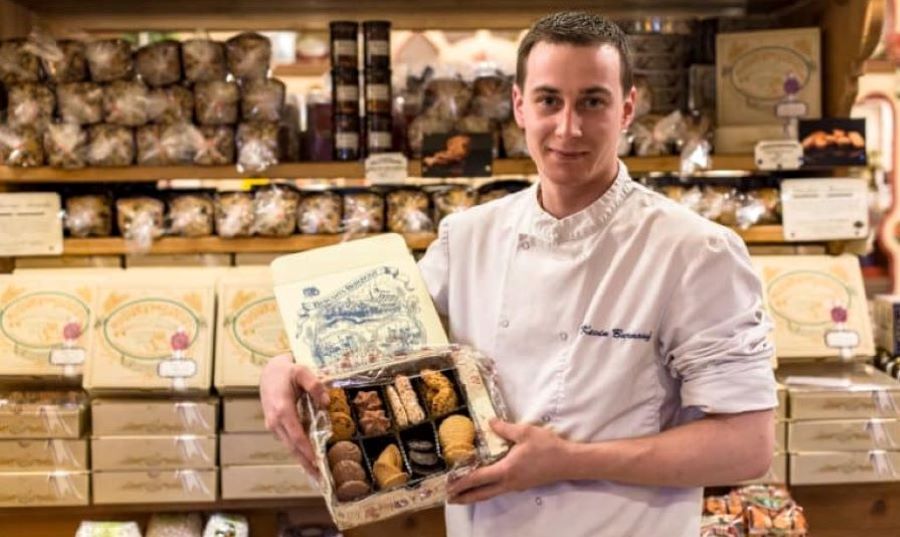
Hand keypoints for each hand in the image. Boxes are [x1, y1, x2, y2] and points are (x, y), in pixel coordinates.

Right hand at [259, 353, 329, 477]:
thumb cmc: (287, 371)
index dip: (306, 450)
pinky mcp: (275, 426)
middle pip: (292, 446)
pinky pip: (288, 441)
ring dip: (302, 460)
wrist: (268, 372)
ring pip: (289, 446)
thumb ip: (315, 385)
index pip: (296, 435)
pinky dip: (298, 451)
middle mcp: (275, 421)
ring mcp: (273, 425)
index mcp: (282, 409)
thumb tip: (326, 402)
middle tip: (319, 477)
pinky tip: (308, 460)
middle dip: (306, 462)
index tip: (316, 462)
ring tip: (315, 474)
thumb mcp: (302, 371)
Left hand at [446, 419, 571, 503]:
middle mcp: (508, 482)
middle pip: (481, 493)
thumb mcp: (525, 432)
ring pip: (490, 493)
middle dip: (464, 497)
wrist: (569, 462)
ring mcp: (516, 486)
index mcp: (506, 470)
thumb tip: (489, 422)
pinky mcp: (522, 485)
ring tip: (462, 495)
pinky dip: (487, 490)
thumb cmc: (547, 447)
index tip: (448, 487)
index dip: (461, 483)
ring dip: (474, 495)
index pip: (478, 479)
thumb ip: (505, 428)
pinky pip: (499, 490)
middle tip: (449, 498)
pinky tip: (485, 484)